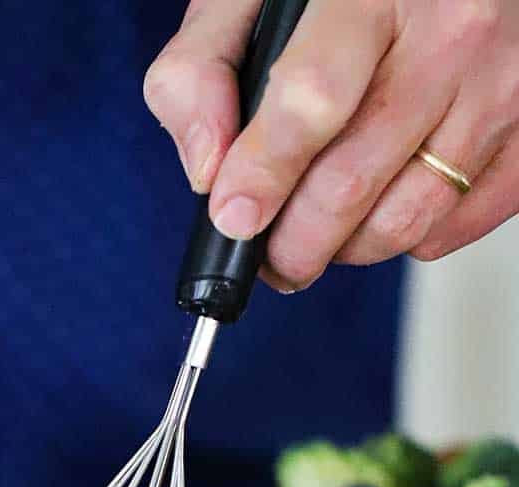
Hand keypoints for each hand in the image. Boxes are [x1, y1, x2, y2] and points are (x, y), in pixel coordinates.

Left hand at [144, 0, 518, 288]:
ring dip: (346, 250)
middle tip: (268, 254)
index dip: (266, 173)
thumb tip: (207, 170)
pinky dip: (406, 239)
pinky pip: (453, 227)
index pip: (313, 98)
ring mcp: (499, 84)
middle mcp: (451, 31)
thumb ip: (200, 71)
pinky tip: (381, 205)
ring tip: (317, 233)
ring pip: (405, 219)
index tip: (235, 217)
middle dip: (293, 243)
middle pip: (352, 181)